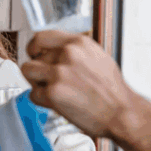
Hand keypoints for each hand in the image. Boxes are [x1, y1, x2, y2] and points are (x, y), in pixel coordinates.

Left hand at [21, 31, 138, 137]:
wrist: (122, 113)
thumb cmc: (111, 90)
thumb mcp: (96, 57)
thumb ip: (73, 51)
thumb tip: (51, 51)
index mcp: (79, 43)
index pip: (41, 37)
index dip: (33, 48)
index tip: (34, 56)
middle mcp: (68, 53)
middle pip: (33, 58)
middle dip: (39, 71)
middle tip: (53, 82)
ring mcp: (59, 72)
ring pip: (28, 72)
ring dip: (37, 83)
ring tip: (55, 91)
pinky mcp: (53, 92)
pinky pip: (33, 94)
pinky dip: (42, 101)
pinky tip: (60, 103)